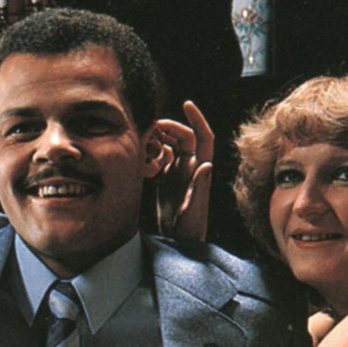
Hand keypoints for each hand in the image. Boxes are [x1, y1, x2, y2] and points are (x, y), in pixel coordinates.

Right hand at [153, 100, 213, 241]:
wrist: (178, 243)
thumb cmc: (189, 231)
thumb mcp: (193, 211)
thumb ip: (199, 188)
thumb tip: (206, 164)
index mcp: (199, 171)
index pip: (203, 138)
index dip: (197, 119)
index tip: (186, 104)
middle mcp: (190, 168)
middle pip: (183, 137)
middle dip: (169, 126)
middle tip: (151, 127)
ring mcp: (176, 172)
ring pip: (169, 145)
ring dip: (157, 139)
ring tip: (144, 142)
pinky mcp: (164, 179)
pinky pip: (158, 157)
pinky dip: (150, 152)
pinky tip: (141, 157)